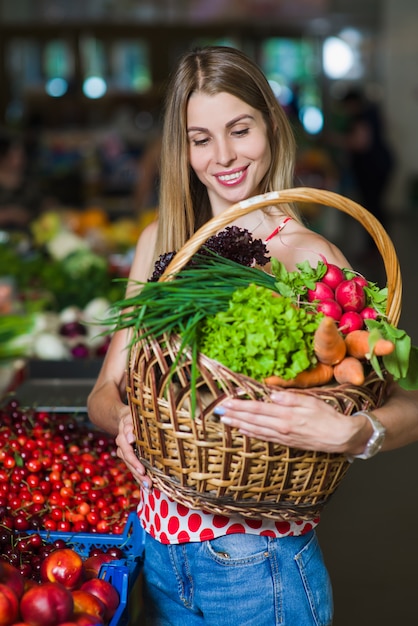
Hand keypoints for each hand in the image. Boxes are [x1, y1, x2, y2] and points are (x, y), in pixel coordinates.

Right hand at [116, 407, 151, 488]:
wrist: (124, 416)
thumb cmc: (132, 415)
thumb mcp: (131, 416)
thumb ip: (130, 425)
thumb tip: (130, 437)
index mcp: (123, 436)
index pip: (127, 451)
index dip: (134, 461)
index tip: (142, 470)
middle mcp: (122, 445)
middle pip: (129, 461)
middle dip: (138, 473)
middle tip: (148, 482)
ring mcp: (124, 451)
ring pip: (130, 466)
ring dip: (138, 477)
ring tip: (149, 487)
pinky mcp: (129, 456)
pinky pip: (132, 467)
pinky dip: (138, 476)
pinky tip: (146, 485)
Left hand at [215, 390, 369, 454]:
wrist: (340, 437)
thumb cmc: (327, 416)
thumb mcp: (311, 401)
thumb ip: (290, 398)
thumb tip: (271, 395)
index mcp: (286, 415)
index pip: (257, 409)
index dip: (240, 405)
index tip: (226, 402)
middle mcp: (281, 427)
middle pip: (252, 420)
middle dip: (234, 414)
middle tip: (218, 410)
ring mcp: (283, 437)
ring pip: (255, 430)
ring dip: (239, 424)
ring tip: (225, 420)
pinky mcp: (286, 443)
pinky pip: (264, 438)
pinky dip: (252, 435)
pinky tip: (243, 431)